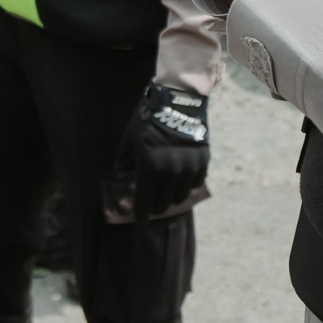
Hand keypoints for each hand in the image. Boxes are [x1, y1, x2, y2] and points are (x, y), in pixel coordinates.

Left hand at [102, 83, 211, 221]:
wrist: (178, 100)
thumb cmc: (148, 118)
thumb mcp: (131, 139)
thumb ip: (125, 162)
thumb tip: (119, 178)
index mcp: (150, 167)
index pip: (144, 201)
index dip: (140, 215)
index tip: (139, 222)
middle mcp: (170, 171)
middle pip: (163, 203)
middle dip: (155, 206)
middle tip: (152, 202)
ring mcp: (189, 168)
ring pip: (181, 197)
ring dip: (172, 197)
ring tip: (166, 190)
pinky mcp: (203, 162)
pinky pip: (196, 184)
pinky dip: (188, 185)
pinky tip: (181, 178)